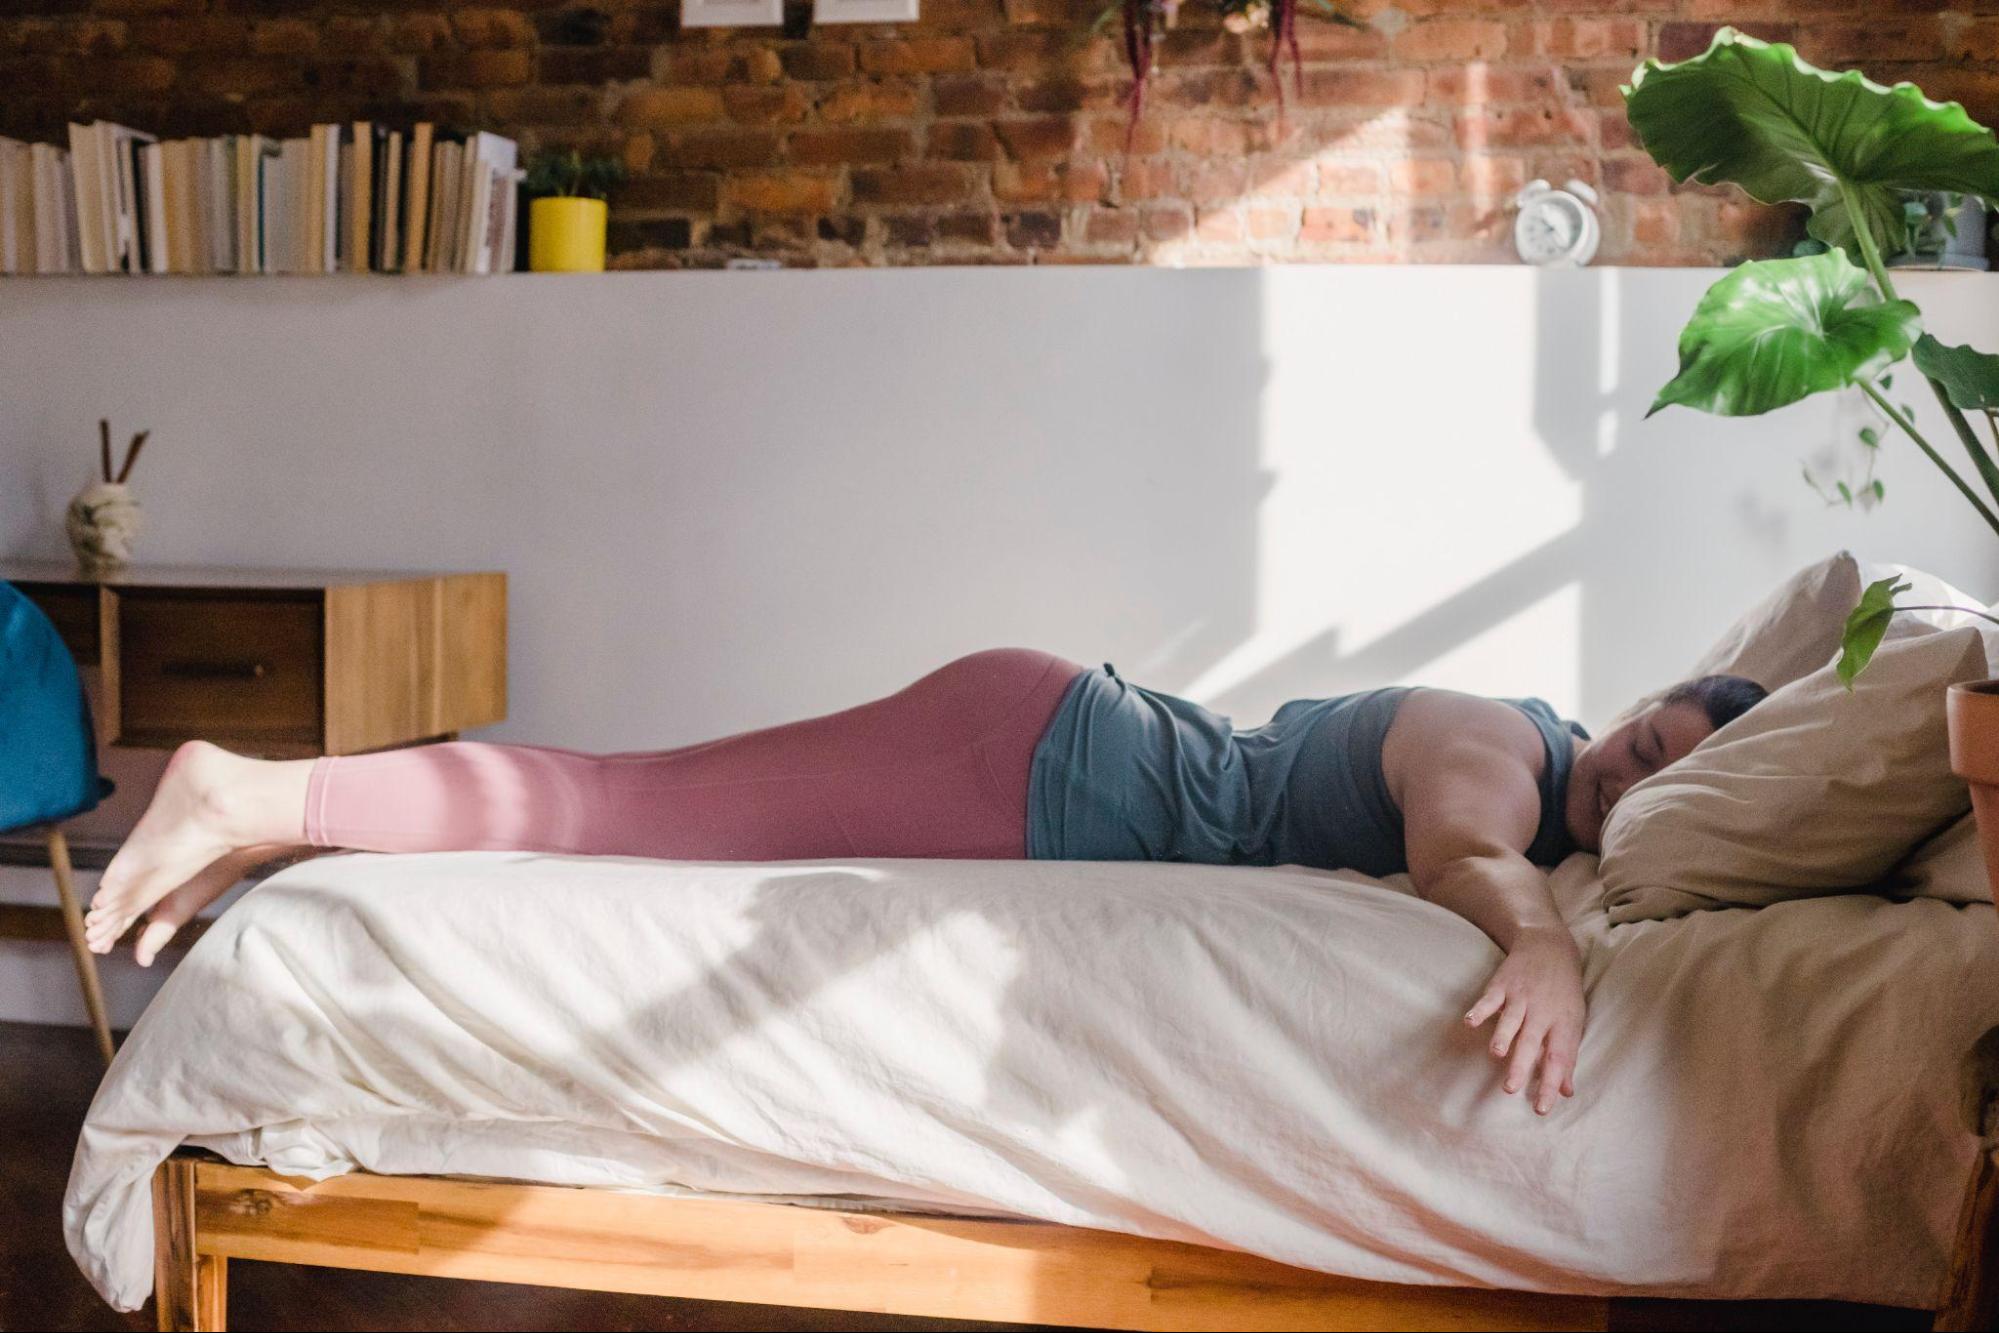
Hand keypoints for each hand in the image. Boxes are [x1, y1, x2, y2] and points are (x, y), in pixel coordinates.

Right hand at [1464, 929, 1584, 1114]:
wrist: (1549, 945)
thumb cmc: (1563, 991)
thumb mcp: (1573, 1021)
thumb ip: (1566, 1056)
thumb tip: (1566, 1092)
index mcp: (1564, 1023)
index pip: (1559, 1058)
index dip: (1550, 1083)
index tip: (1541, 1108)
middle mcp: (1544, 1011)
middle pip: (1533, 1041)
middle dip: (1521, 1065)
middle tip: (1509, 1089)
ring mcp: (1522, 996)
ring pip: (1512, 1019)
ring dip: (1503, 1036)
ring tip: (1496, 1054)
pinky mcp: (1503, 984)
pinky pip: (1490, 998)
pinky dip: (1480, 1009)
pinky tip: (1470, 1022)